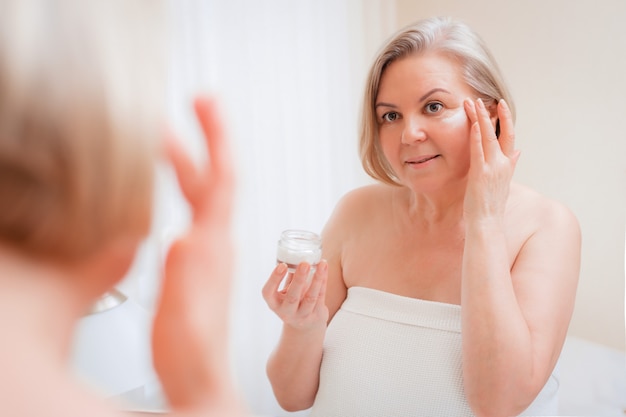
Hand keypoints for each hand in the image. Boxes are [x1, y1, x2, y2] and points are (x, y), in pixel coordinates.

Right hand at [151, 96, 241, 412]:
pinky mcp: (196, 262)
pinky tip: (172, 190)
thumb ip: (183, 270)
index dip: (217, 137)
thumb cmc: (192, 347)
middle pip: (211, 178)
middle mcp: (215, 241)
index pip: (222, 178)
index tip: (208, 102)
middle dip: (202, 137)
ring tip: (171, 137)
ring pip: (201, 193)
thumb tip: (180, 235)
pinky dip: (182, 189)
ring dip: (189, 160)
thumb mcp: (183, 308)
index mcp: (213, 245)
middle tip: (193, 103)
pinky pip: (193, 212)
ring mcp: (207, 250)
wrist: (198, 374)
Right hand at [262, 261, 328, 331]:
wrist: (305, 327)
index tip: (282, 265)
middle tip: (305, 263)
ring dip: (317, 279)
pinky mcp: (317, 315)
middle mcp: (287, 312)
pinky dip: (323, 281)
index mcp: (274, 303)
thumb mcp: (286, 292)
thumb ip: (290, 276)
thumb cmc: (294, 301)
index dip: (274, 279)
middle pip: (292, 297)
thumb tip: (295, 252)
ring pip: (311, 298)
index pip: (268, 293)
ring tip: (321, 264)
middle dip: (299, 279)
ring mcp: (302, 316)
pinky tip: (324, 268)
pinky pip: (321, 296)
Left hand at [463, 98, 519, 222]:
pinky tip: (474, 124)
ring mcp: (492, 168)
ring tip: (473, 103)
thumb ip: (510, 164)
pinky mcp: (480, 174)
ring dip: (481, 118)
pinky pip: (478, 151)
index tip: (500, 105)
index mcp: (507, 165)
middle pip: (500, 132)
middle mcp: (502, 164)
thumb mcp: (503, 182)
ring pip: (488, 137)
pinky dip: (477, 136)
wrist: (487, 223)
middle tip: (484, 99)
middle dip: (493, 114)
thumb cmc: (490, 205)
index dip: (506, 119)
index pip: (509, 136)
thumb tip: (518, 151)